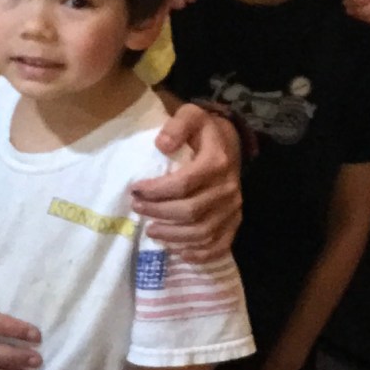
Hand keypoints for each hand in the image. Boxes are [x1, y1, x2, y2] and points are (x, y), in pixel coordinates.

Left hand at [135, 105, 241, 256]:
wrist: (232, 143)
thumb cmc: (204, 132)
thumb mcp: (191, 115)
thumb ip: (177, 126)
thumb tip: (161, 145)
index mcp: (217, 162)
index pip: (183, 184)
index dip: (156, 190)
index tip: (135, 189)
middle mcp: (228, 188)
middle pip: (190, 211)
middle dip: (158, 212)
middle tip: (137, 208)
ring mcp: (233, 208)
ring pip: (202, 232)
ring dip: (173, 236)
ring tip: (151, 230)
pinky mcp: (234, 222)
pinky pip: (219, 245)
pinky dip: (199, 253)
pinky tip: (180, 252)